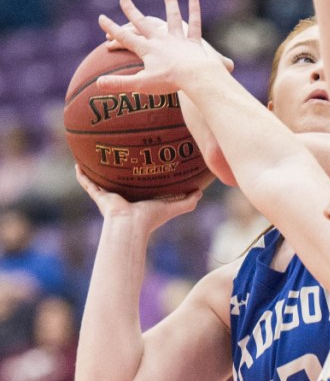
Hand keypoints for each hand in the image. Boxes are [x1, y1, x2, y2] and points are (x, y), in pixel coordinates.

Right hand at [75, 166, 201, 229]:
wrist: (131, 225)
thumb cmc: (151, 218)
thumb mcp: (174, 207)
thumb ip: (188, 201)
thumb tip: (201, 191)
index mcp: (139, 199)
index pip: (140, 186)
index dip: (141, 176)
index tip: (144, 164)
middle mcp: (123, 198)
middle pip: (120, 182)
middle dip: (118, 171)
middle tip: (118, 155)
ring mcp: (109, 197)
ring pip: (101, 181)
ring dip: (97, 171)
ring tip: (94, 156)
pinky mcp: (99, 196)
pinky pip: (88, 184)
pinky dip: (82, 175)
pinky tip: (78, 165)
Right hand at [97, 0, 225, 93]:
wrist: (196, 78)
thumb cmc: (169, 82)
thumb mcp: (141, 84)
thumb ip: (119, 83)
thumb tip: (98, 82)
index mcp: (147, 49)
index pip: (125, 37)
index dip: (111, 28)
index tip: (101, 18)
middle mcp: (161, 40)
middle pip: (143, 23)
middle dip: (132, 11)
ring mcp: (178, 39)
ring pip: (173, 16)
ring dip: (169, 1)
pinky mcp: (193, 42)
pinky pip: (194, 25)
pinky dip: (194, 11)